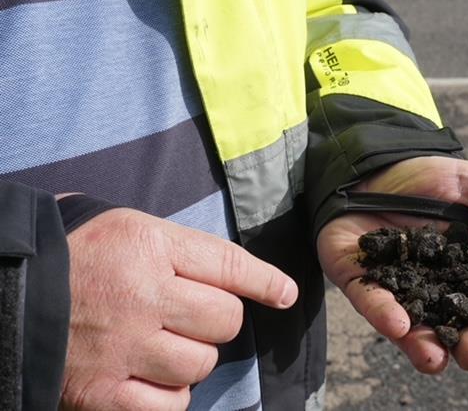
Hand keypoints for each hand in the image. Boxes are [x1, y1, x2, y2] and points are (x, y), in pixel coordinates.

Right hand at [60, 208, 297, 409]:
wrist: (12, 294)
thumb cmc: (78, 257)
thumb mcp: (130, 230)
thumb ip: (184, 248)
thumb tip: (244, 272)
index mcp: (147, 246)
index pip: (228, 263)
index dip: (264, 280)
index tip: (285, 294)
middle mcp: (140, 295)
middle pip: (225, 320)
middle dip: (217, 320)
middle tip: (189, 315)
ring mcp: (122, 347)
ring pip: (201, 364)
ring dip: (192, 358)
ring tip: (162, 345)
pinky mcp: (101, 392)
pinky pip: (170, 406)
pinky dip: (170, 395)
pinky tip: (152, 376)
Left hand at [318, 156, 467, 372]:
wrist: (377, 166)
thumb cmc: (430, 179)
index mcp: (466, 270)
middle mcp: (431, 287)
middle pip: (453, 324)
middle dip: (466, 343)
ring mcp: (394, 286)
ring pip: (411, 325)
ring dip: (423, 344)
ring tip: (434, 359)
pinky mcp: (358, 278)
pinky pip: (370, 300)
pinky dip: (382, 313)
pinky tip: (396, 325)